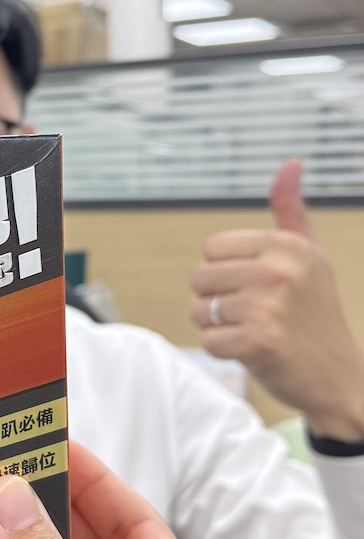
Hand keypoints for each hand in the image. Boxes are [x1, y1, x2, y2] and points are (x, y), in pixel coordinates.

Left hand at [190, 159, 363, 439]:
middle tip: (252, 314)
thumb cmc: (315, 313)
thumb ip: (291, 211)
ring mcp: (270, 306)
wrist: (339, 376)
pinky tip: (252, 352)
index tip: (254, 287)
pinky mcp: (259, 341)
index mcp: (288, 245)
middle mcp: (281, 270)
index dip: (223, 272)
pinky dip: (223, 350)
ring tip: (252, 331)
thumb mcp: (311, 255)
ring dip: (218, 327)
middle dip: (216, 300)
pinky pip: (208, 340)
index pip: (212, 249)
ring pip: (200, 311)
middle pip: (199, 278)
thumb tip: (289, 162)